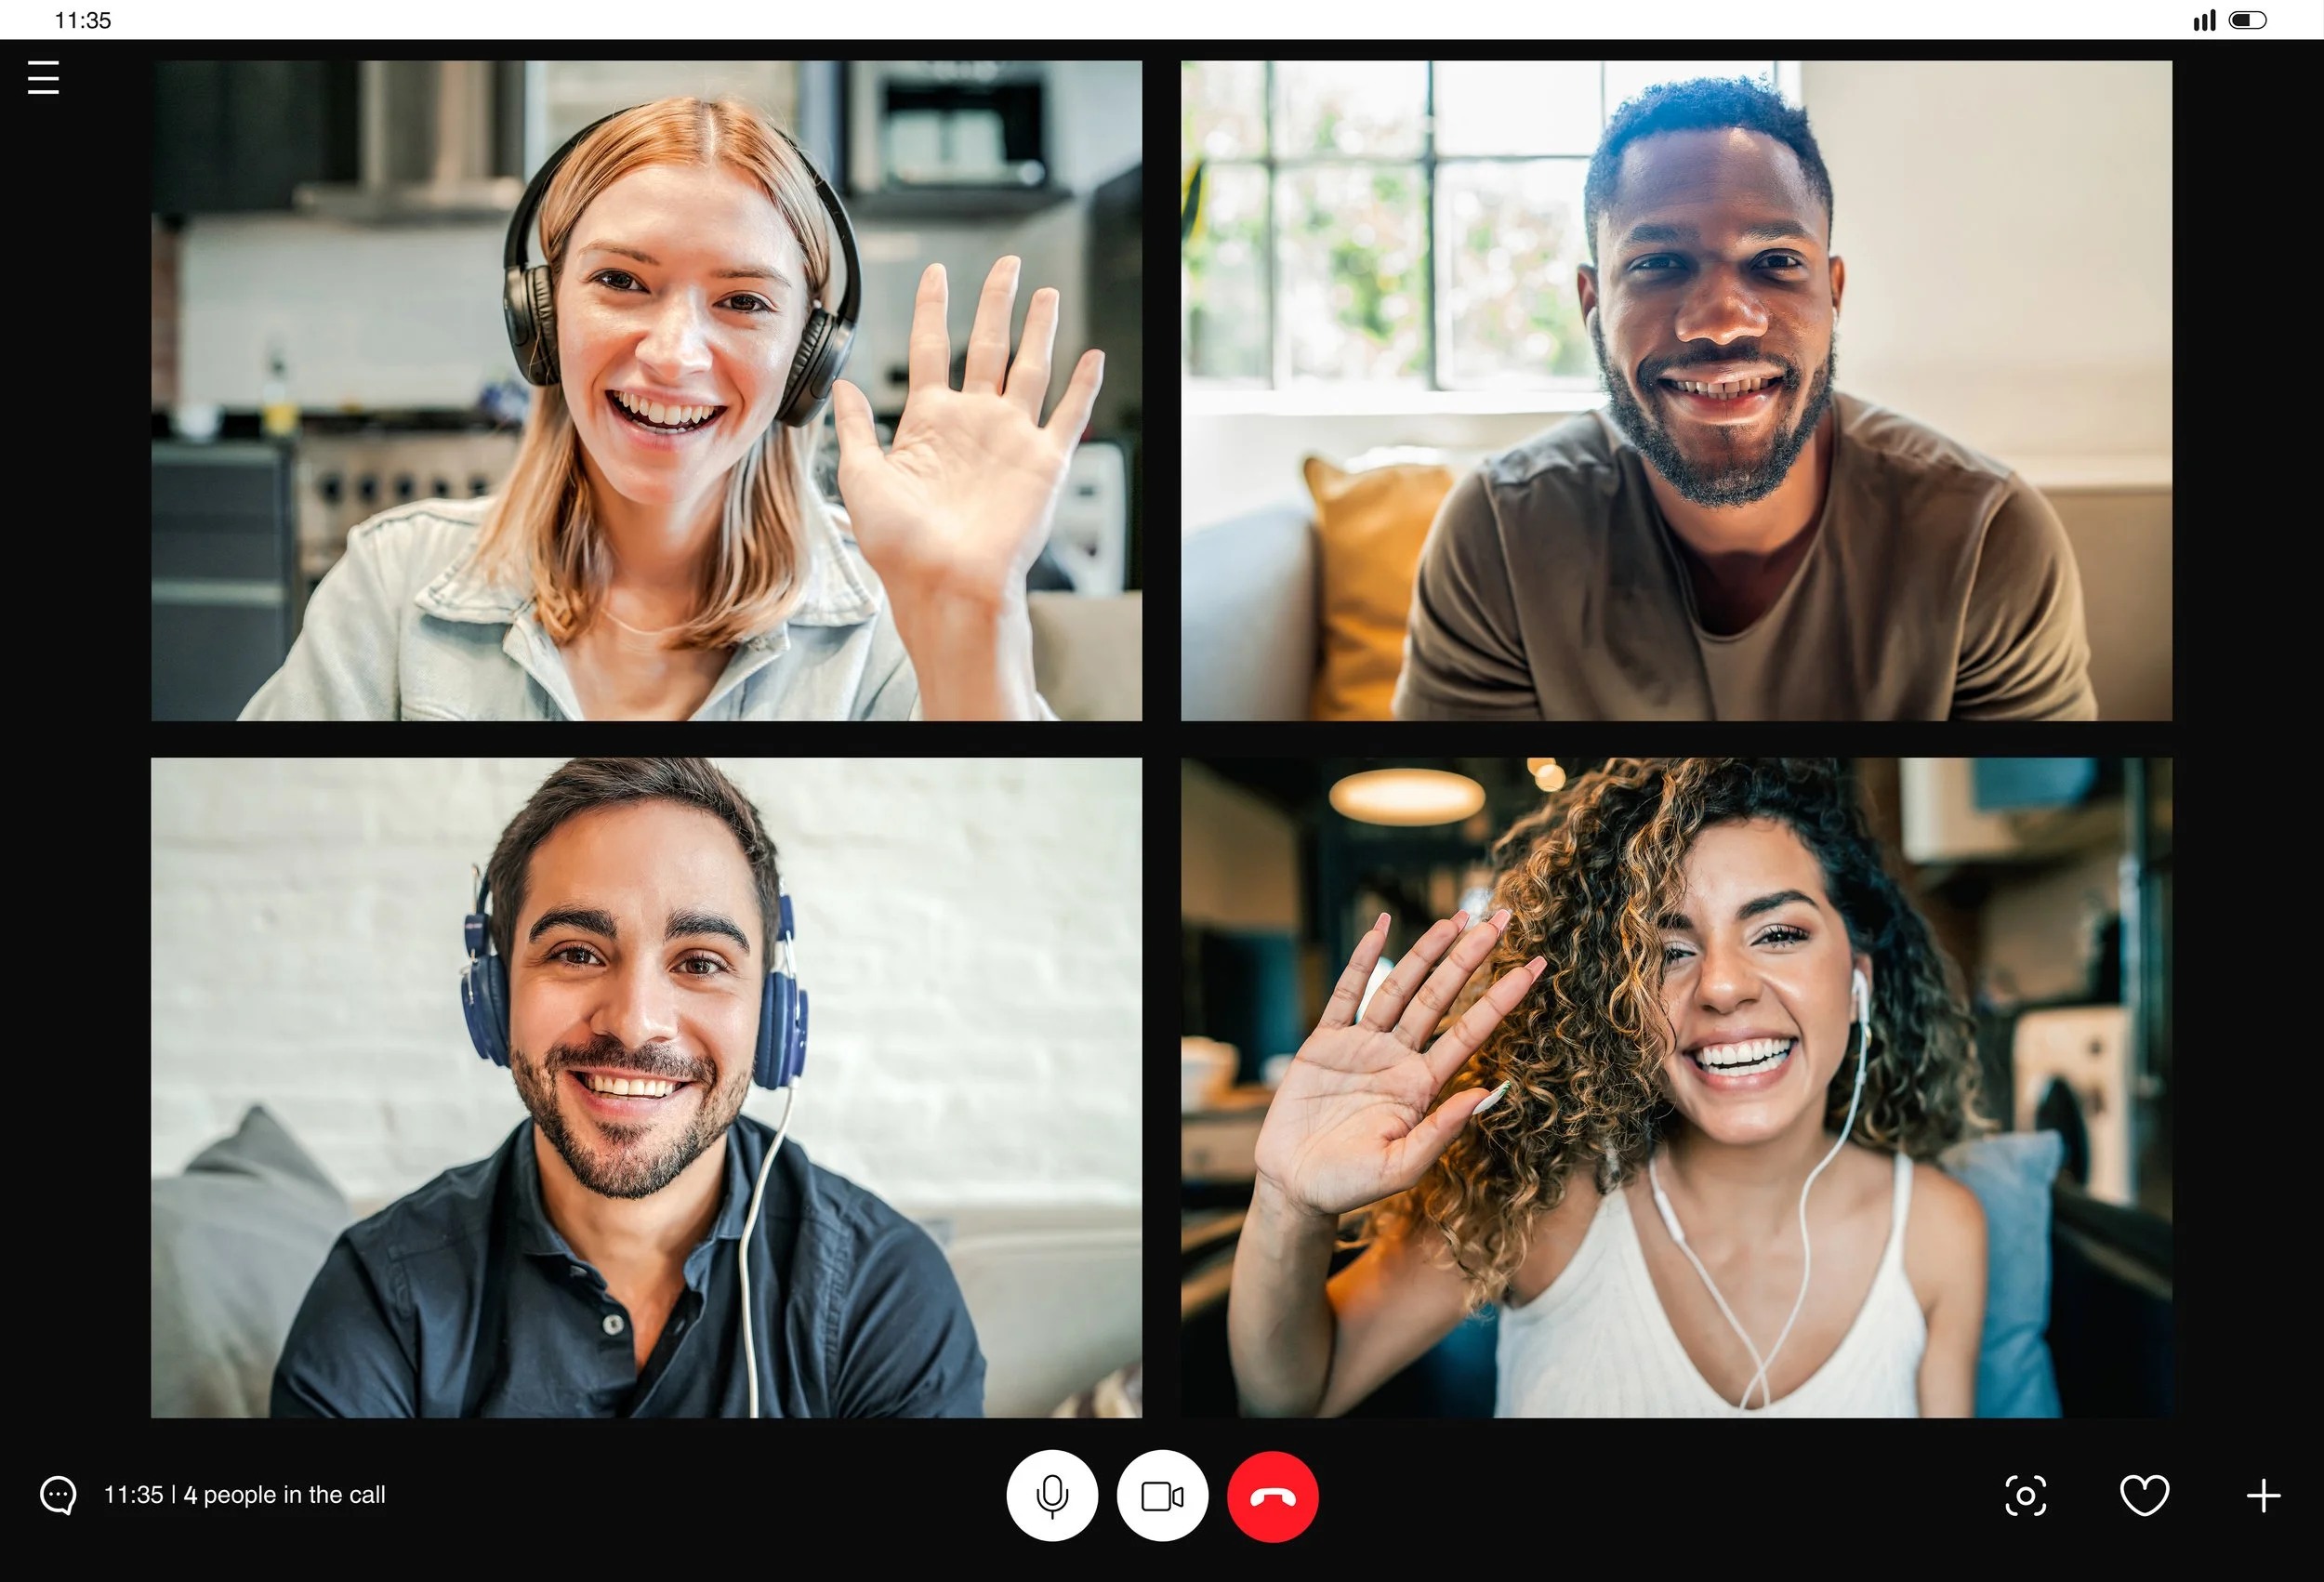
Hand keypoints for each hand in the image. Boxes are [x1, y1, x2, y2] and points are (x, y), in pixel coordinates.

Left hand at [831, 257, 1103, 619]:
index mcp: (929, 423)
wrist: (943, 583)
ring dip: (1040, 329)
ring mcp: (1010, 439)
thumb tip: (842, 387)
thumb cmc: (901, 545)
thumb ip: (856, 428)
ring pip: (1030, 368)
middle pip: (987, 345)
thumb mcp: (862, 477)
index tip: (935, 275)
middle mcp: (973, 424)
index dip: (932, 309)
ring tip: (1045, 294)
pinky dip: (1083, 386)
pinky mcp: (1043, 462)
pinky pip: (1069, 415)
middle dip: (996, 303)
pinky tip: (1093, 357)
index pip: (931, 349)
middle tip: (1006, 267)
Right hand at [1252, 909, 1546, 1220]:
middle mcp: (1398, 1058)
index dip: (1502, 999)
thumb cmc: (1349, 1185)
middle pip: (1441, 998)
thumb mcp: (1402, 1168)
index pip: (1470, 1033)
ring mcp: (1362, 1046)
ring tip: (1454, 918)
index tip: (1534, 969)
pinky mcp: (1325, 1043)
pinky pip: (1347, 994)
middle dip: (1470, 959)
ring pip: (1400, 987)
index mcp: (1423, 1087)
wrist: (1295, 1187)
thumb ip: (1442, 1130)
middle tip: (1501, 920)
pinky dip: (1362, 959)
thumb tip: (1488, 1093)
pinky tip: (1381, 928)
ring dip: (1427, 952)